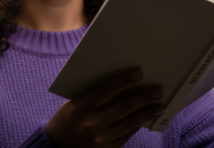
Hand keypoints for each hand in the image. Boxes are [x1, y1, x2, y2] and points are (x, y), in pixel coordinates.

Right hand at [46, 68, 164, 147]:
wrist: (55, 147)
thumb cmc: (66, 120)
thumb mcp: (73, 104)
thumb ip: (94, 95)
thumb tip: (120, 83)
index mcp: (81, 107)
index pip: (107, 89)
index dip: (124, 80)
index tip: (139, 73)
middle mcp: (91, 123)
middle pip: (123, 107)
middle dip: (143, 98)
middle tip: (158, 91)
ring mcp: (99, 139)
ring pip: (128, 124)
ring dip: (146, 114)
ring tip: (159, 106)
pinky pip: (125, 136)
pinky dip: (136, 126)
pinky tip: (145, 119)